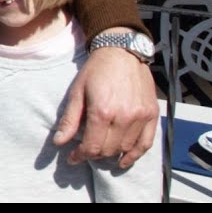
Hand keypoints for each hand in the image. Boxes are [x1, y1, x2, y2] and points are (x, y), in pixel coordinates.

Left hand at [53, 36, 156, 168]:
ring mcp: (141, 117)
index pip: (92, 146)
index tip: (73, 157)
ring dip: (111, 153)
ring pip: (126, 148)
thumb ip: (70, 119)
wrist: (122, 52)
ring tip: (101, 151)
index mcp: (102, 111)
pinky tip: (124, 160)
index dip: (80, 155)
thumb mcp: (77, 91)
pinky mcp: (152, 114)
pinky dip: (135, 155)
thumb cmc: (96, 70)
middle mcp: (124, 117)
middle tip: (85, 151)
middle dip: (94, 154)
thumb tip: (59, 142)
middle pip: (108, 150)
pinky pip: (146, 143)